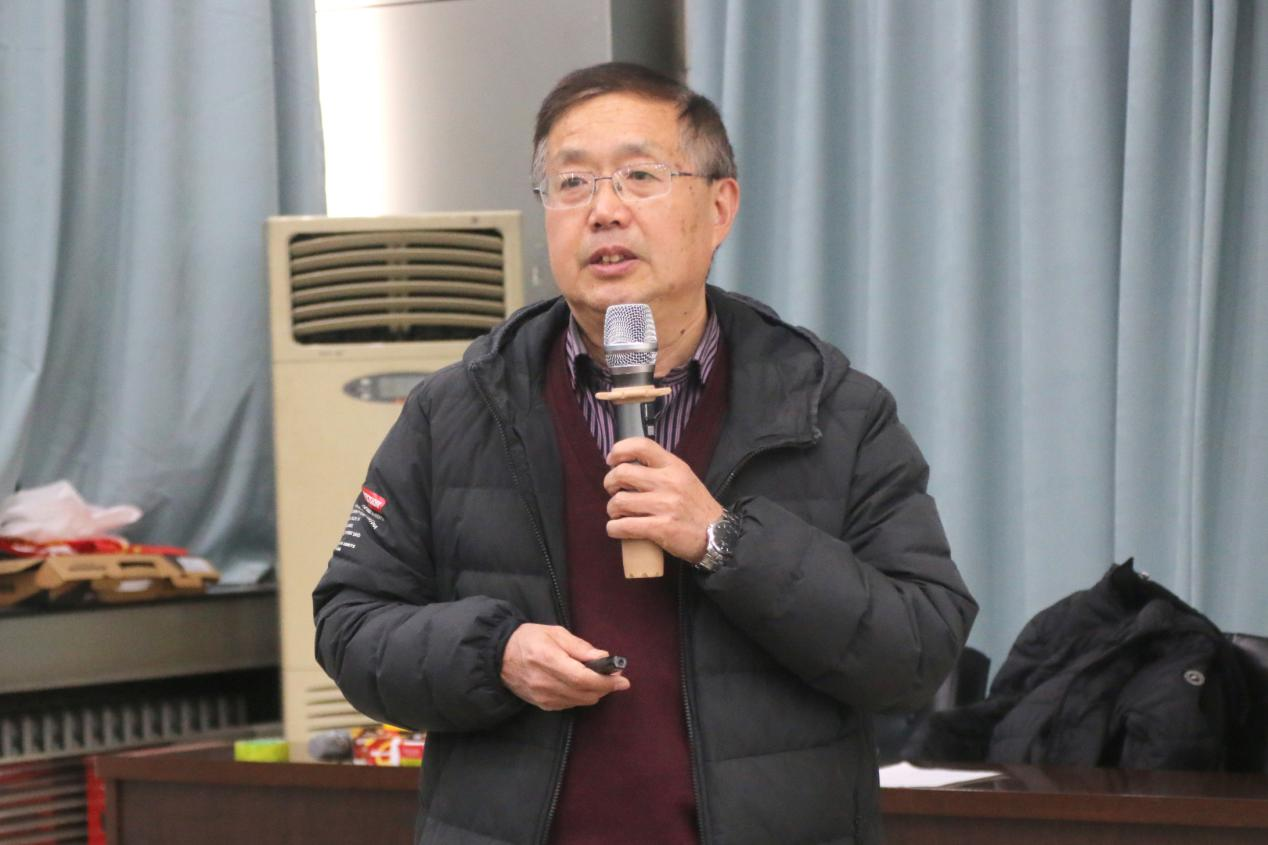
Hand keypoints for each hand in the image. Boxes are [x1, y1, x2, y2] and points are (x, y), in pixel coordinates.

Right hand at [501, 623, 629, 710]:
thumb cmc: (529, 639)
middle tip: (617, 678)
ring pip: (579, 701)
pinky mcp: (541, 704)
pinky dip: (580, 697)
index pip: (583, 678)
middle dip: (605, 687)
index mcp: (548, 660)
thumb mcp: (556, 633)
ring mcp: (542, 697)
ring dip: (595, 693)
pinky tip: (582, 686)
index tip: (622, 678)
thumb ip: (581, 648)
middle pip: (584, 693)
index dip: (605, 681)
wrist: (498, 656)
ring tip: (601, 680)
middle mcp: (545, 682)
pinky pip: (569, 705)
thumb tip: (604, 659)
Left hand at [604, 437, 723, 562]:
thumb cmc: (696, 507)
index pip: (641, 446)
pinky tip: (617, 529)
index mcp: (674, 466)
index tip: (612, 460)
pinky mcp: (661, 528)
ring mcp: (665, 505)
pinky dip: (614, 528)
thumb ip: (660, 469)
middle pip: (622, 473)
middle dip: (609, 483)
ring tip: (618, 513)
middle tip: (613, 492)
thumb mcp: (684, 478)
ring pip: (619, 501)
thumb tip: (627, 466)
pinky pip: (624, 526)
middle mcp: (669, 482)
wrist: (719, 534)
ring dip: (612, 509)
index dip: (620, 450)